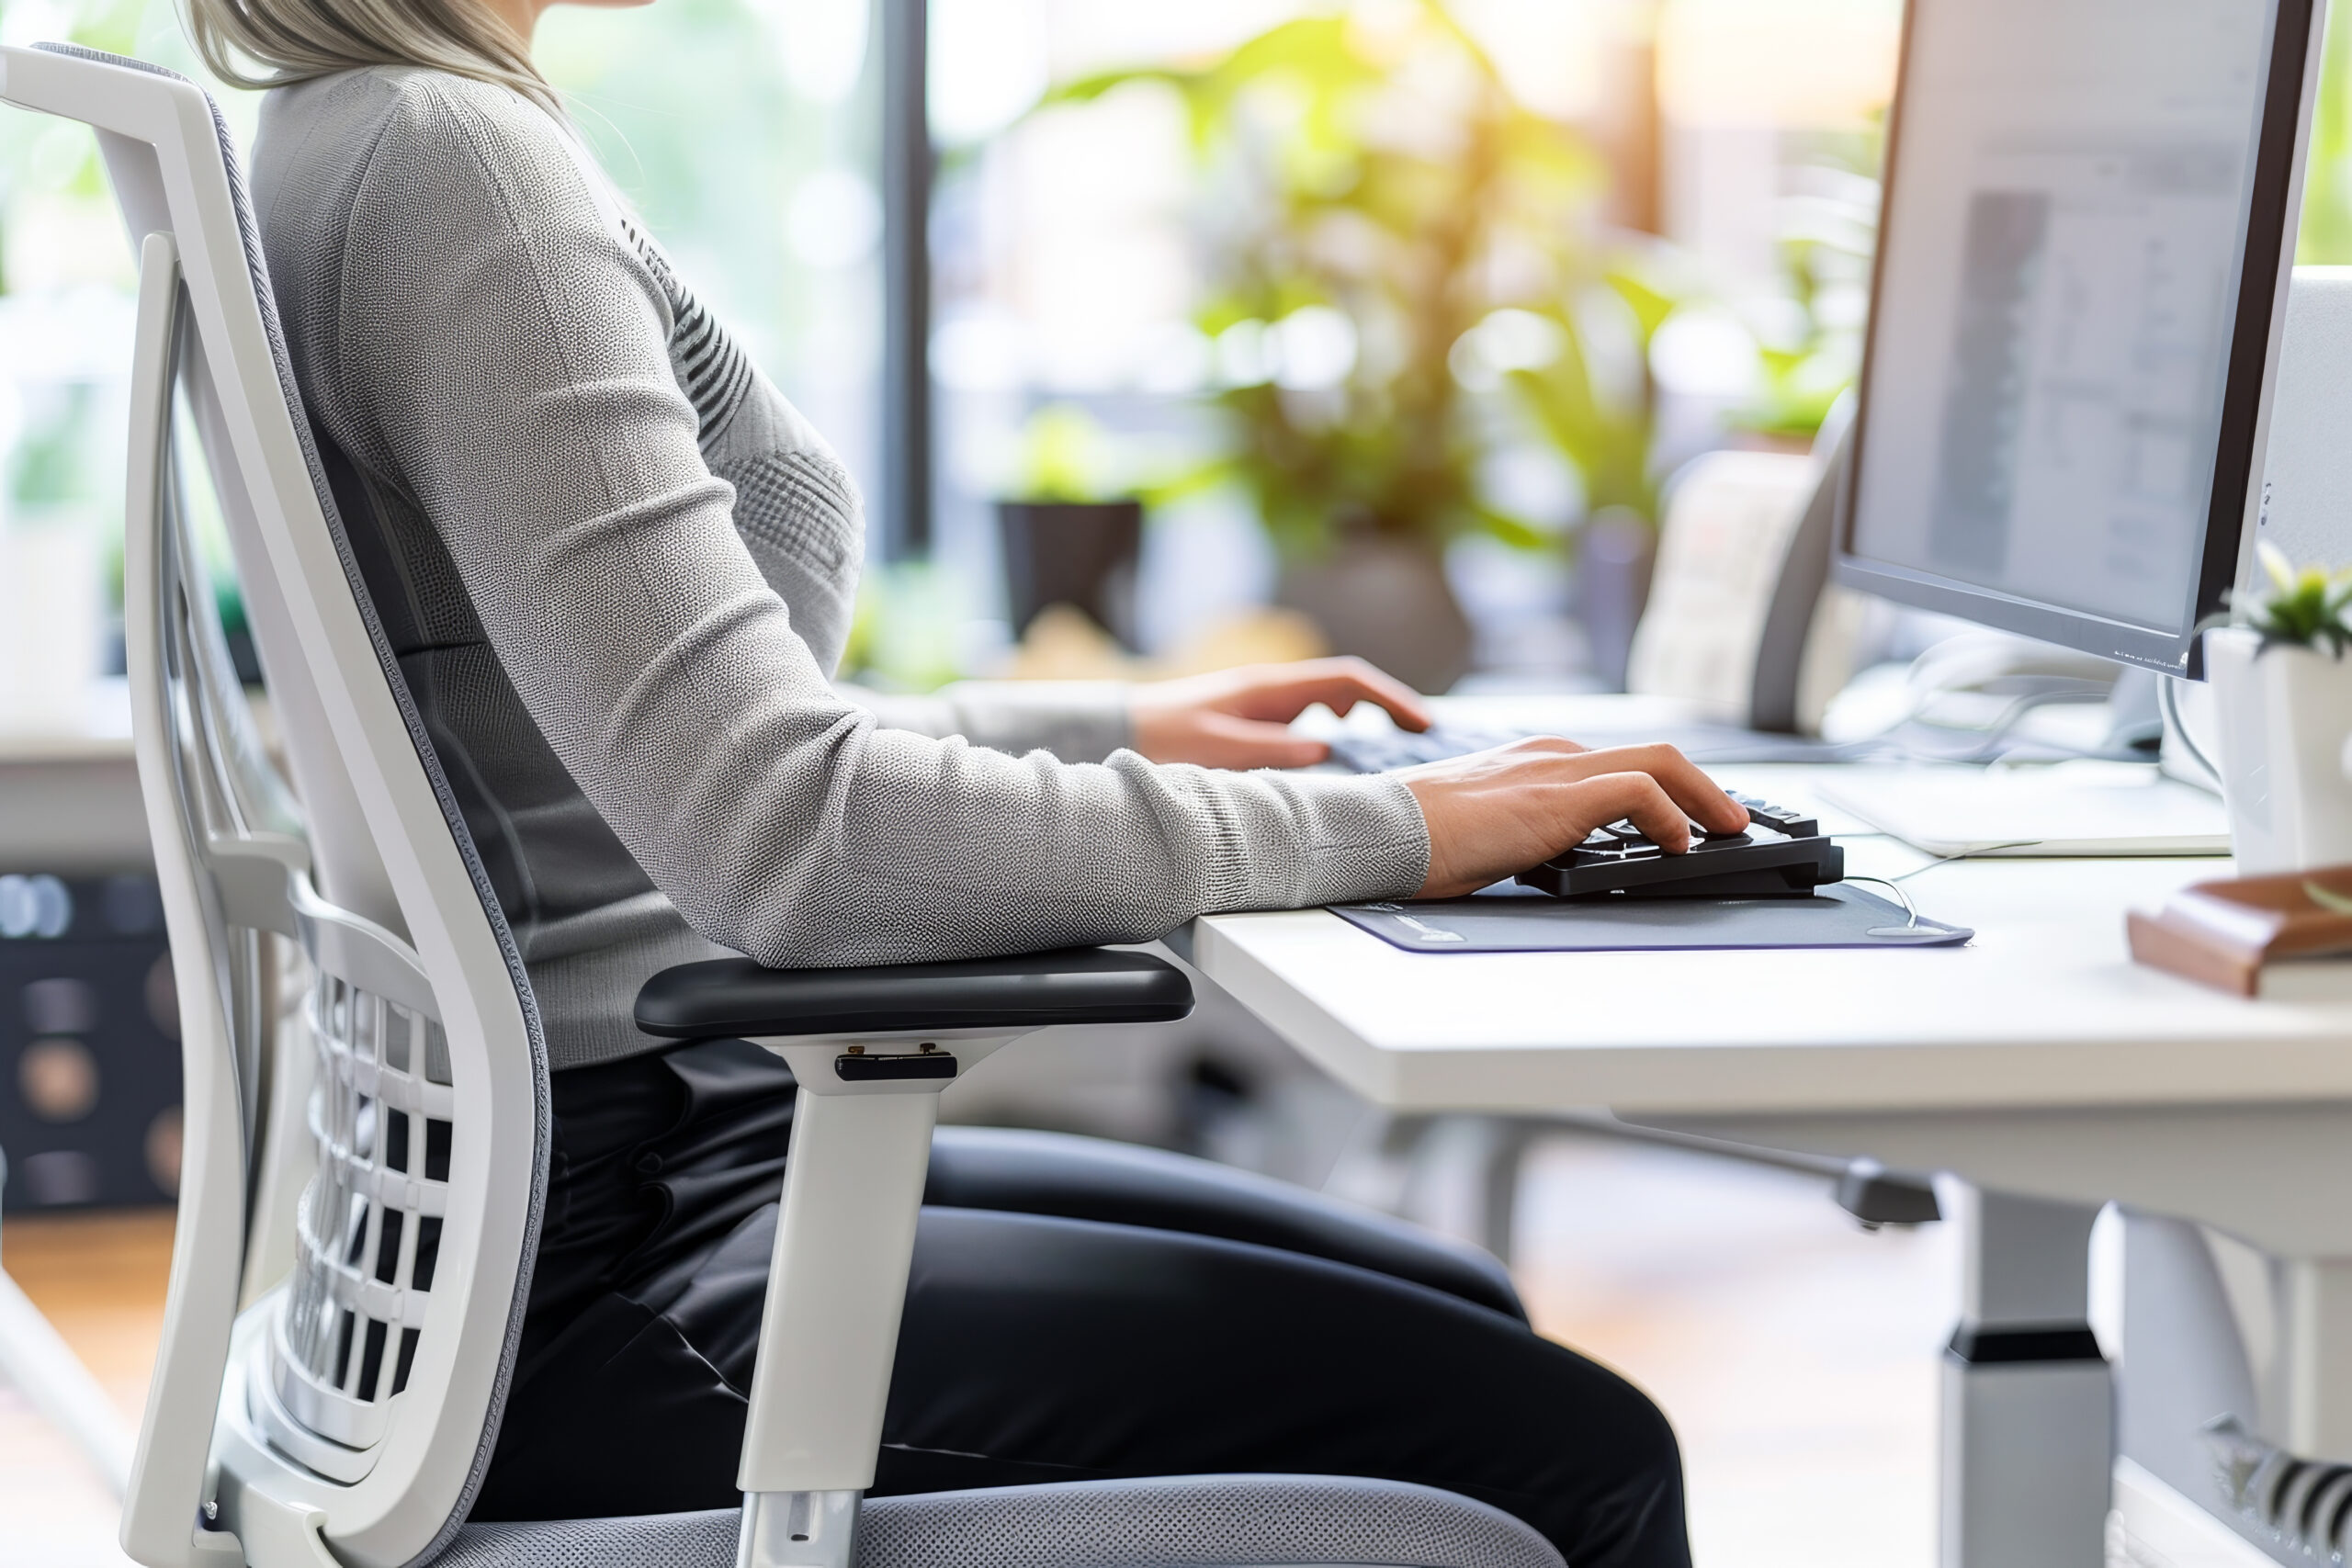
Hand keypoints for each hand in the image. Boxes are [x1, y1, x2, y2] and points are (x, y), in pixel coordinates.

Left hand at [1130, 657, 1433, 768]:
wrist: (1118, 730)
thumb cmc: (1161, 739)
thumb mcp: (1216, 751)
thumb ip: (1270, 752)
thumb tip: (1324, 753)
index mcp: (1269, 690)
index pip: (1347, 681)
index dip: (1391, 698)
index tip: (1422, 723)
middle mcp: (1271, 691)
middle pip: (1346, 687)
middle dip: (1388, 705)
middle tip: (1422, 736)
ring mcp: (1262, 704)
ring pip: (1328, 703)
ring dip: (1365, 718)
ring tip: (1394, 748)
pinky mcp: (1250, 721)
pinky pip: (1307, 721)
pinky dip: (1336, 732)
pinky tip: (1341, 759)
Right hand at [1399, 739, 1749, 897]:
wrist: (1379, 833)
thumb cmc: (1417, 840)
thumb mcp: (1486, 830)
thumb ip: (1525, 831)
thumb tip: (1554, 861)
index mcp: (1532, 760)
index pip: (1617, 761)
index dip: (1667, 787)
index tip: (1690, 815)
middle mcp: (1550, 755)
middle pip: (1653, 753)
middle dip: (1702, 786)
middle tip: (1729, 818)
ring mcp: (1554, 772)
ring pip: (1657, 763)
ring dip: (1703, 797)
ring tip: (1725, 829)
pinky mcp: (1555, 798)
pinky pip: (1639, 792)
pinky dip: (1671, 814)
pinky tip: (1677, 844)